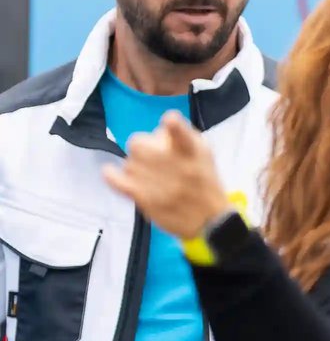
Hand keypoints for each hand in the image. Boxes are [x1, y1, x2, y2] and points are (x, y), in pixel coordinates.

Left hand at [102, 111, 231, 240]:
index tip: (170, 120)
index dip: (175, 127)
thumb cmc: (205, 182)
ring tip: (147, 173)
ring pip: (129, 163)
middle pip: (138, 144)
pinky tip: (109, 171)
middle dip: (141, 146)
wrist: (210, 221)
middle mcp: (177, 168)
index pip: (184, 137)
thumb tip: (158, 130)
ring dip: (135, 165)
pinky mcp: (147, 200)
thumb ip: (184, 136)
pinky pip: (120, 183)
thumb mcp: (205, 155)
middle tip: (150, 156)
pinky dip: (112, 175)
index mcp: (193, 154)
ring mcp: (160, 185)